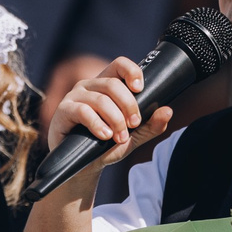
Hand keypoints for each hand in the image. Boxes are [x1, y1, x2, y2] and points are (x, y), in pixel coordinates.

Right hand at [47, 56, 176, 182]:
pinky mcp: (63, 111)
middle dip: (129, 105)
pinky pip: (83, 110)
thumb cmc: (106, 146)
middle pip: (113, 84)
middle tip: (134, 124)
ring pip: (100, 99)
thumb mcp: (133, 137)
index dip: (131, 71)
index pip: (119, 64)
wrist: (83, 167)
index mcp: (106, 85)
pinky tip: (105, 135)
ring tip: (120, 137)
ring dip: (115, 119)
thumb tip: (168, 111)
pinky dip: (98, 124)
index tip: (141, 88)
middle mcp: (89, 86)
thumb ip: (150, 125)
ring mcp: (74, 97)